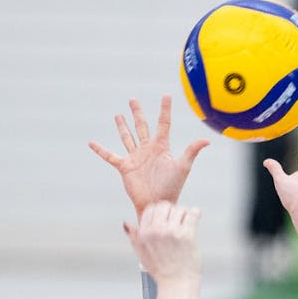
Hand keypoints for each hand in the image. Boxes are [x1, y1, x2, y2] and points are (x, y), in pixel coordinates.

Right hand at [90, 96, 209, 215]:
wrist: (157, 203)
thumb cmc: (172, 187)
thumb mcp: (183, 167)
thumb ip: (191, 151)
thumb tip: (206, 140)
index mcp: (161, 147)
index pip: (163, 124)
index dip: (165, 109)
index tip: (166, 95)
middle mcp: (148, 150)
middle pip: (142, 126)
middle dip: (137, 113)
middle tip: (133, 99)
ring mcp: (135, 157)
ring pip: (127, 137)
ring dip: (122, 126)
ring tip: (118, 114)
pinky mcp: (125, 167)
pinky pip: (110, 156)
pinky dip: (100, 150)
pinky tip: (91, 143)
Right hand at [125, 202, 201, 284]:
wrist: (177, 284)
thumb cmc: (161, 271)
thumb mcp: (141, 254)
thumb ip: (134, 237)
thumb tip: (127, 224)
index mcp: (144, 234)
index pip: (151, 208)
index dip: (160, 211)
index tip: (166, 218)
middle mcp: (156, 231)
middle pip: (165, 206)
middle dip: (172, 211)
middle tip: (177, 220)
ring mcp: (172, 232)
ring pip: (180, 209)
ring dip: (184, 214)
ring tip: (186, 222)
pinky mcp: (187, 235)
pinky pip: (193, 213)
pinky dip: (196, 213)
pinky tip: (195, 216)